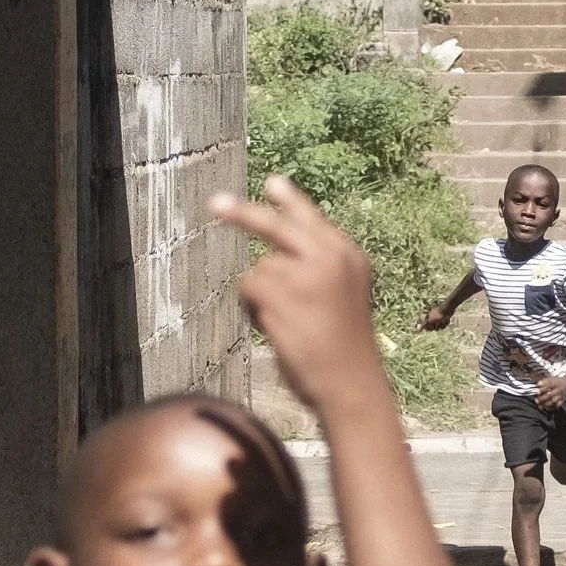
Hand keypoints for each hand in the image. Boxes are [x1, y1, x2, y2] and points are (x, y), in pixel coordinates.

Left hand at [211, 178, 379, 416]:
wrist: (352, 383)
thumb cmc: (344, 348)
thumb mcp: (345, 296)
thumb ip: (320, 267)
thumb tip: (271, 255)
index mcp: (348, 256)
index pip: (313, 219)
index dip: (291, 201)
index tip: (272, 182)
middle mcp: (329, 258)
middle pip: (276, 228)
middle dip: (243, 214)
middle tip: (213, 203)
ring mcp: (305, 274)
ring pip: (261, 268)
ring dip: (263, 295)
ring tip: (289, 324)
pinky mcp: (282, 294)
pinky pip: (249, 289)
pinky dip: (253, 309)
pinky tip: (276, 329)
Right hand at [418, 299, 453, 332]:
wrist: (447, 309)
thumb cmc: (437, 315)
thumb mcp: (429, 320)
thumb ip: (424, 325)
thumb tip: (419, 329)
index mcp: (429, 319)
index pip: (427, 327)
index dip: (430, 328)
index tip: (431, 326)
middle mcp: (434, 320)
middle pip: (434, 328)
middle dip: (436, 326)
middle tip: (438, 322)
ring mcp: (439, 320)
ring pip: (440, 328)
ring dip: (442, 325)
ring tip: (443, 320)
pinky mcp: (445, 320)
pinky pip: (445, 325)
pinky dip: (446, 323)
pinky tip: (446, 319)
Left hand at [531, 370, 565, 410]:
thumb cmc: (558, 381)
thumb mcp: (552, 378)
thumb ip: (545, 381)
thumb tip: (537, 384)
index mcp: (556, 382)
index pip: (549, 384)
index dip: (543, 386)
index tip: (537, 389)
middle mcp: (559, 389)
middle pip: (550, 394)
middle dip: (542, 398)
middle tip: (536, 400)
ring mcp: (561, 395)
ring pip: (553, 401)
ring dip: (545, 404)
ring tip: (540, 406)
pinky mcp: (563, 400)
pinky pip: (557, 405)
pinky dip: (552, 407)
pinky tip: (547, 408)